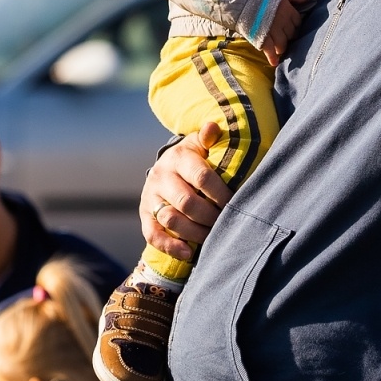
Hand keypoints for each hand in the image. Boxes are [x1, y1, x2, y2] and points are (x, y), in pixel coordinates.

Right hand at [141, 122, 232, 262]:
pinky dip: (170, 246)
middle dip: (210, 216)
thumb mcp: (201, 145)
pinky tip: (188, 253)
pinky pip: (153, 235)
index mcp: (178, 157)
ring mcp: (150, 197)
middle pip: (187, 202)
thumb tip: (212, 127)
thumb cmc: (194, 158)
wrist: (167, 168)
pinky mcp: (144, 215)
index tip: (235, 204)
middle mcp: (161, 176)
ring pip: (171, 220)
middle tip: (226, 223)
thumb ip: (209, 138)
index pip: (201, 177)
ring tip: (213, 237)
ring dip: (195, 233)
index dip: (221, 194)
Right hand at [262, 0, 306, 65]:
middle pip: (291, 34)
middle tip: (282, 37)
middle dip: (287, 36)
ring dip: (281, 47)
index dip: (294, 25)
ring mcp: (273, 31)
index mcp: (289, 11)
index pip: (297, 22)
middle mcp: (284, 23)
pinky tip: (274, 63)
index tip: (290, 27)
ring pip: (282, 44)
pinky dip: (272, 57)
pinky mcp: (262, 37)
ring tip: (278, 49)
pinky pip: (269, 50)